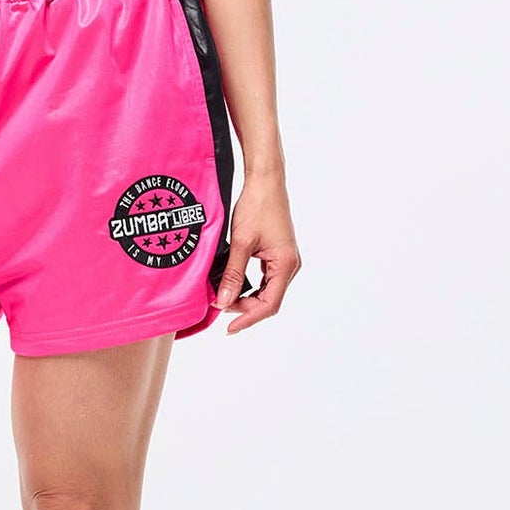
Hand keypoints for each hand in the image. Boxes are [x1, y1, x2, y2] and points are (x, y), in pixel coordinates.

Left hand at [214, 169, 299, 332]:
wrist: (266, 181)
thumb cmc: (257, 206)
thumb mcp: (241, 242)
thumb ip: (233, 274)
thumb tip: (224, 301)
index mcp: (285, 265)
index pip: (269, 305)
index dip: (248, 318)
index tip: (229, 328)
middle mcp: (290, 266)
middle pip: (269, 301)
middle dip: (244, 308)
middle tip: (219, 306)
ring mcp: (284, 260)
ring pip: (266, 291)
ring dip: (246, 298)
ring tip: (223, 297)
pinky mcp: (277, 254)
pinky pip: (265, 279)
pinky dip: (249, 286)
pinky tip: (233, 285)